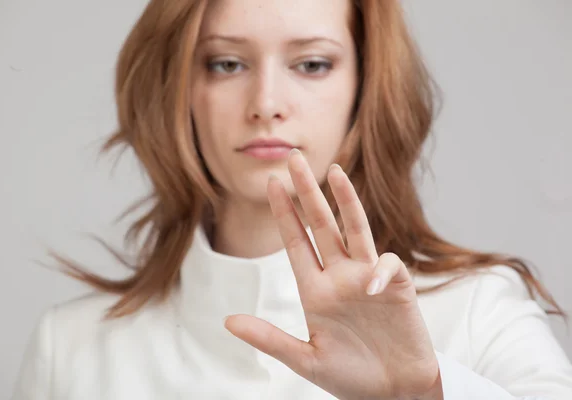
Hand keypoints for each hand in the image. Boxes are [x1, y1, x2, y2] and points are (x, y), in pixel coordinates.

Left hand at [224, 150, 442, 399]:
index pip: (296, 242)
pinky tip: (371, 284)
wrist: (394, 395)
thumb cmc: (352, 378)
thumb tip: (227, 321)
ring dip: (345, 201)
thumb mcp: (306, 359)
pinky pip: (388, 266)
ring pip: (355, 230)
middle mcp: (340, 277)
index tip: (271, 183)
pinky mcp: (397, 288)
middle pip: (322, 224)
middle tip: (293, 157)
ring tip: (333, 172)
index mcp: (316, 290)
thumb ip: (269, 339)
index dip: (284, 212)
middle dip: (307, 191)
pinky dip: (380, 271)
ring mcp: (368, 279)